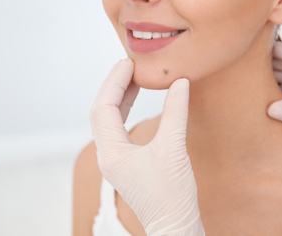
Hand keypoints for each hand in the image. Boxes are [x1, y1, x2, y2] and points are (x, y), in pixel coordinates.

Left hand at [90, 59, 204, 235]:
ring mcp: (115, 159)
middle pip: (102, 111)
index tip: (128, 63)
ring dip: (120, 98)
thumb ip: (175, 112)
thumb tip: (180, 82)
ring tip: (134, 78)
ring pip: (109, 120)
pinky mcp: (126, 162)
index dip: (115, 82)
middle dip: (114, 86)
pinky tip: (136, 101)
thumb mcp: (173, 148)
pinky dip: (125, 111)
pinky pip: (119, 129)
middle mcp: (108, 155)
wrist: (174, 225)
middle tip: (130, 66)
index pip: (104, 107)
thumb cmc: (171, 194)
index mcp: (111, 152)